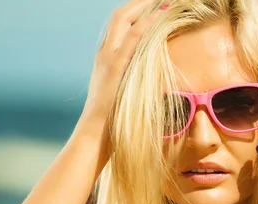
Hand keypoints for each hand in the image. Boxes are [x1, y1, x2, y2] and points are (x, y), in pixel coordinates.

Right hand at [79, 0, 163, 136]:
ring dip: (143, 7)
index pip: (118, 26)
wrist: (95, 135)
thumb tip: (146, 85)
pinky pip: (132, 39)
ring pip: (123, 21)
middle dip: (139, 3)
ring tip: (162, 0)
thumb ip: (130, 85)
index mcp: (105, 59)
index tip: (151, 6)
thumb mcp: (121, 97)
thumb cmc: (111, 122)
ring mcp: (108, 59)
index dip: (134, 13)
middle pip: (119, 16)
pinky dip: (145, 24)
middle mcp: (104, 54)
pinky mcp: (116, 68)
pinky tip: (158, 15)